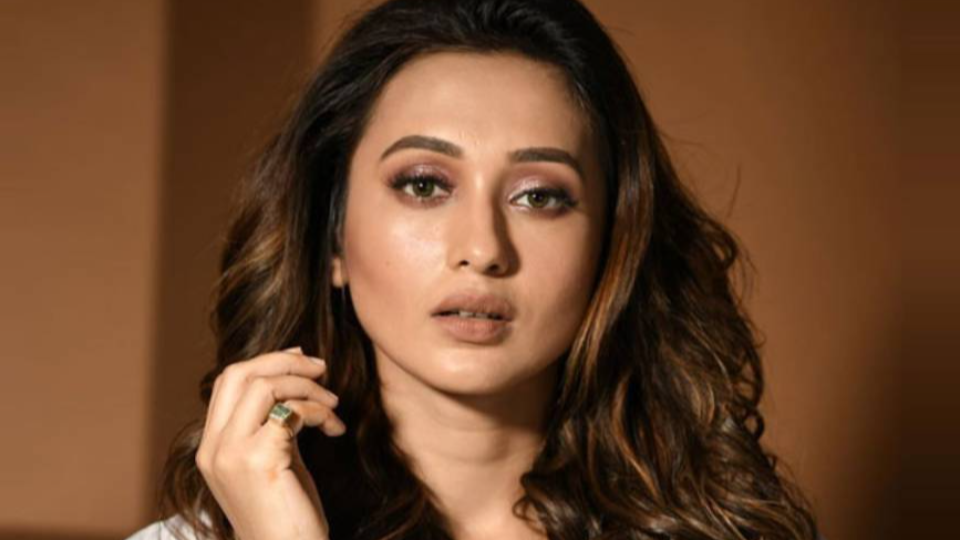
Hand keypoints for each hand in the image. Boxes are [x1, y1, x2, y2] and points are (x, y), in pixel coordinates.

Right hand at [196, 347, 345, 539]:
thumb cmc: (288, 514)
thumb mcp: (274, 459)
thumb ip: (273, 422)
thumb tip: (293, 375)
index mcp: (212, 448)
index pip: (228, 382)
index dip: (267, 362)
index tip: (303, 361)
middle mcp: (213, 448)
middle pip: (238, 374)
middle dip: (284, 361)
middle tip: (321, 368)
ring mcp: (231, 454)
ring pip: (263, 386)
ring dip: (306, 385)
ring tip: (333, 404)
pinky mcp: (257, 460)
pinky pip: (291, 411)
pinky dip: (318, 410)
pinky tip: (334, 427)